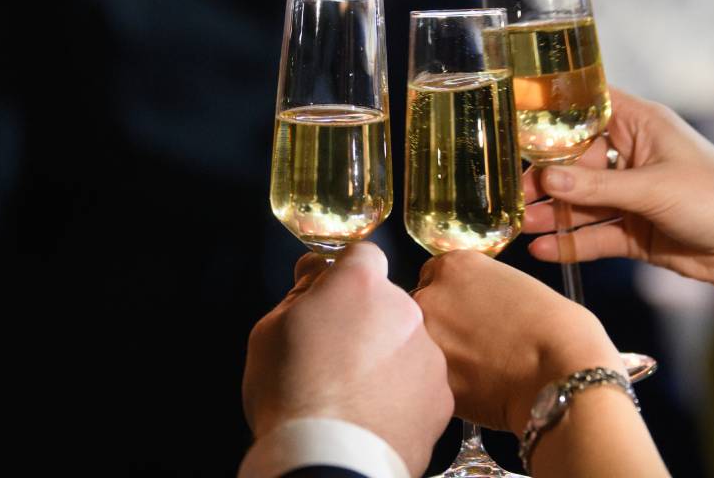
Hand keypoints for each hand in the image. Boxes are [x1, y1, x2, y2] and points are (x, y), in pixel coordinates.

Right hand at [243, 243, 452, 475]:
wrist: (328, 459)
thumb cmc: (290, 396)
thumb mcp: (271, 330)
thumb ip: (301, 292)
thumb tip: (317, 271)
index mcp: (359, 285)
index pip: (363, 255)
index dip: (347, 275)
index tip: (336, 297)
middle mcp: (403, 308)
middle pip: (388, 303)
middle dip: (368, 321)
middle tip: (338, 356)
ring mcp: (428, 352)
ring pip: (408, 343)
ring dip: (389, 357)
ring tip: (356, 392)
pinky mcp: (441, 394)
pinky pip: (423, 383)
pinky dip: (406, 394)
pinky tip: (377, 412)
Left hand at [413, 250, 622, 433]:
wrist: (561, 375)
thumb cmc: (557, 330)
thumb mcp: (519, 286)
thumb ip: (485, 290)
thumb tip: (476, 310)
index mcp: (456, 266)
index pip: (435, 275)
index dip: (453, 295)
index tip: (467, 311)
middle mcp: (431, 295)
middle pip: (423, 307)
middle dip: (442, 322)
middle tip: (474, 342)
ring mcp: (426, 338)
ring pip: (420, 343)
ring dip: (440, 352)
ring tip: (475, 368)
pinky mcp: (427, 377)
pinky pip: (429, 376)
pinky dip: (446, 381)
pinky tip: (475, 387)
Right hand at [520, 87, 713, 288]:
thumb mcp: (653, 187)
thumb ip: (596, 188)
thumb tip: (546, 180)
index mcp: (641, 125)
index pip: (588, 109)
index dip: (553, 115)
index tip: (515, 124)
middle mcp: (633, 157)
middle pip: (576, 164)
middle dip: (544, 178)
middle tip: (511, 192)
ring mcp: (633, 197)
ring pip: (582, 203)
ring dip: (552, 214)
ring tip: (517, 224)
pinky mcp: (636, 233)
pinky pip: (595, 236)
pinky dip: (571, 243)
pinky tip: (543, 249)